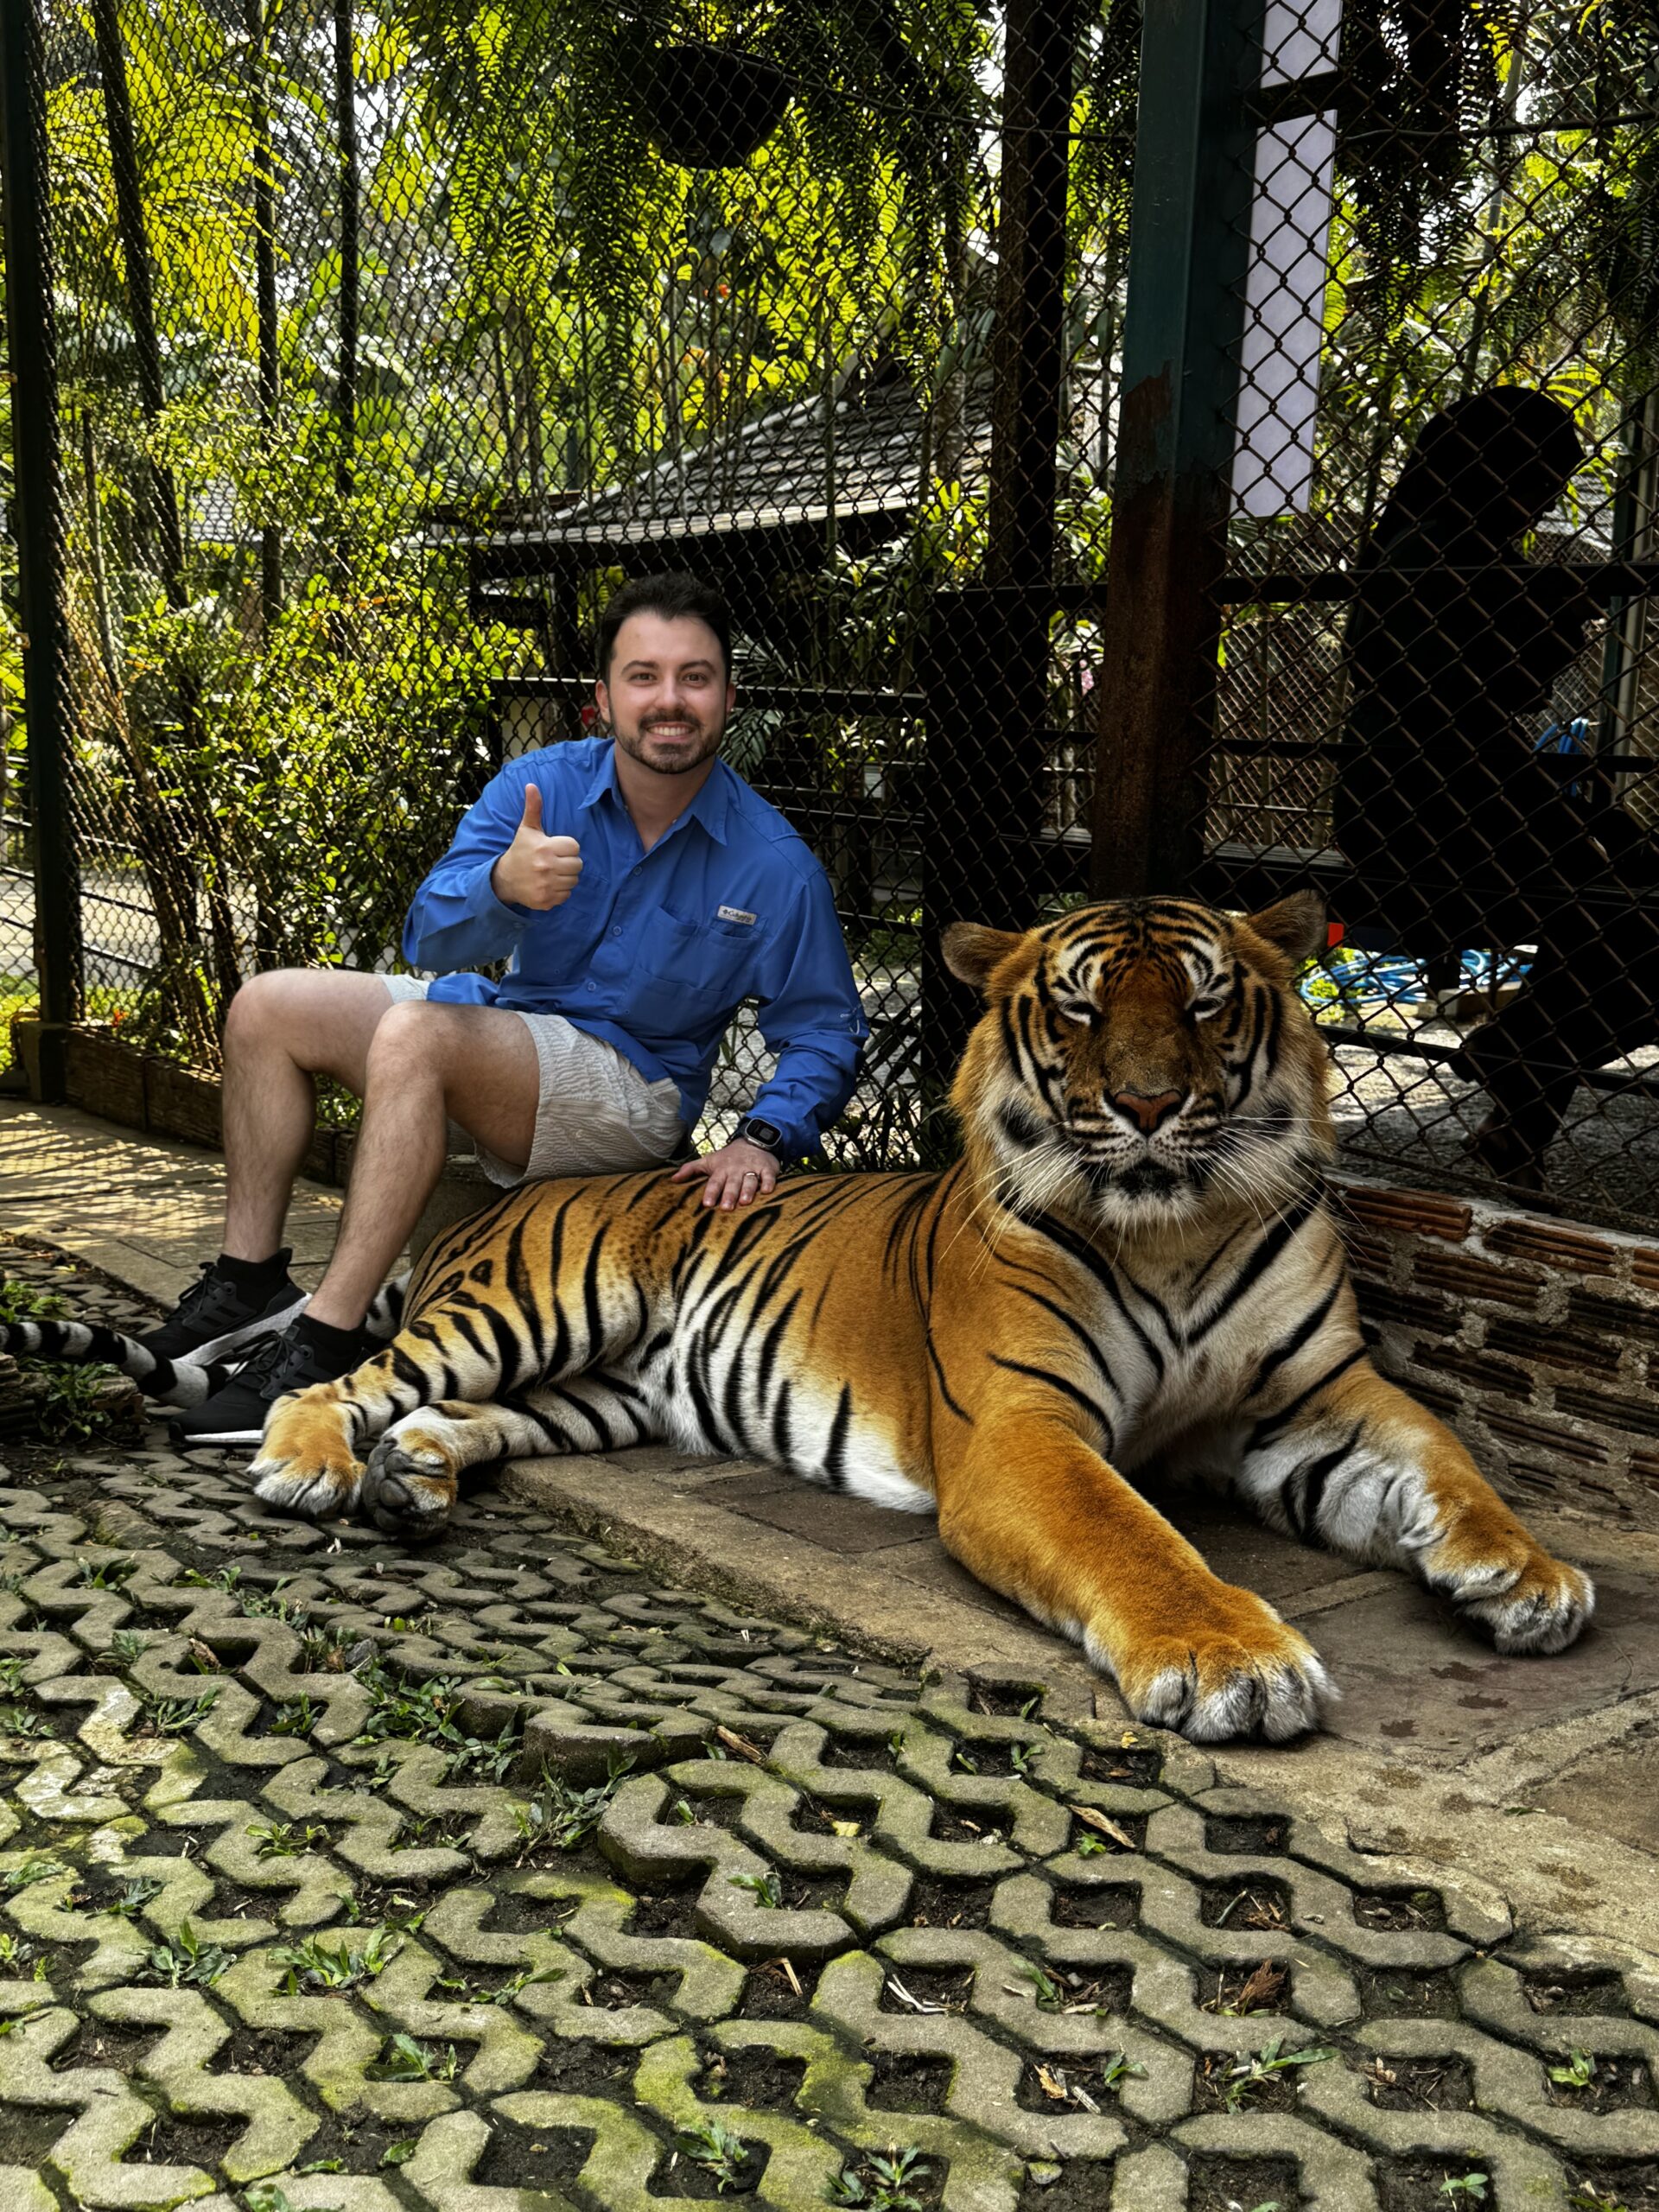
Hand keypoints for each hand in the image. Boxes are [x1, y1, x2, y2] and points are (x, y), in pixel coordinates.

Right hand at [491, 784, 582, 909]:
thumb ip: (534, 808)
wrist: (505, 879)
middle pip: (578, 865)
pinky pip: (566, 895)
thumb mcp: (527, 829)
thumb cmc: (521, 851)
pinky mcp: (546, 900)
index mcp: (545, 847)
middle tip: (554, 862)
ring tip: (551, 873)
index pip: (575, 847)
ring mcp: (546, 885)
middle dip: (568, 863)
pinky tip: (548, 885)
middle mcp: (546, 867)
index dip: (567, 848)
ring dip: (565, 877)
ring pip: (574, 881)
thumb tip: (532, 785)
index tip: (554, 849)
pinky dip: (560, 892)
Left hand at [671, 1138, 780, 1209]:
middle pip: (732, 1184)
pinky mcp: (768, 1169)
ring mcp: (752, 1169)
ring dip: (748, 1191)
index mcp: (721, 1170)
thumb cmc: (728, 1157)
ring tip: (745, 1201)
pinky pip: (769, 1176)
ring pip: (750, 1181)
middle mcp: (736, 1170)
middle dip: (729, 1195)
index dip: (711, 1192)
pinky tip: (768, 1191)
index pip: (715, 1182)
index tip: (707, 1203)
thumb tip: (673, 1179)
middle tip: (726, 1208)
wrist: (753, 1141)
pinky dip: (769, 1183)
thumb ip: (691, 1170)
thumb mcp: (709, 1161)